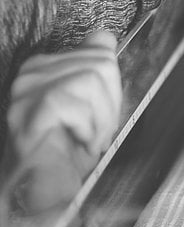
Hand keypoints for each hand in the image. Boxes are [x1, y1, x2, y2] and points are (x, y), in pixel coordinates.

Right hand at [4, 31, 122, 212]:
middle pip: (102, 65)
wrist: (45, 189)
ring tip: (87, 139)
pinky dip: (87, 128)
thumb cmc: (69, 149)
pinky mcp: (29, 112)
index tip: (101, 115)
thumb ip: (97, 70)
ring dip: (101, 119)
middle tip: (95, 133)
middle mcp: (32, 73)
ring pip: (91, 81)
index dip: (113, 88)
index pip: (101, 51)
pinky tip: (79, 142)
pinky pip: (73, 104)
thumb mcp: (94, 106)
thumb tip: (104, 37)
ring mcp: (26, 91)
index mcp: (47, 66)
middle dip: (110, 105)